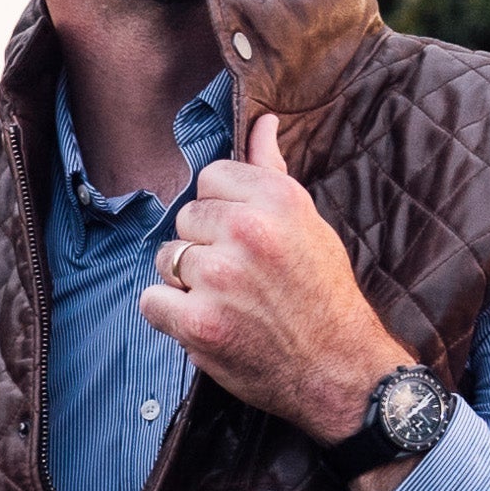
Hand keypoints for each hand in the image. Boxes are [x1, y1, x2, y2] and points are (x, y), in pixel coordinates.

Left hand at [140, 113, 414, 449]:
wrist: (337, 368)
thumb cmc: (322, 295)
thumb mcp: (308, 223)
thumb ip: (272, 172)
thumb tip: (262, 122)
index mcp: (277, 199)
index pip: (210, 178)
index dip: (220, 211)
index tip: (242, 240)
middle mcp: (247, 231)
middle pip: (185, 219)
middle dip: (202, 247)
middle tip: (239, 279)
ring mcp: (219, 278)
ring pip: (167, 260)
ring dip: (185, 283)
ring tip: (225, 302)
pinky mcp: (198, 323)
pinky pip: (152, 301)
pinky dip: (169, 315)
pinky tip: (203, 323)